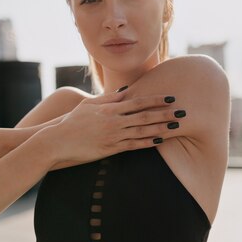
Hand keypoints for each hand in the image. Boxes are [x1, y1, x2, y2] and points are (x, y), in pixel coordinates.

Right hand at [46, 89, 184, 163]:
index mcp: (110, 108)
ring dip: (161, 127)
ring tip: (177, 126)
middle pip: (145, 115)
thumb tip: (125, 92)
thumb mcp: (89, 105)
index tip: (170, 98)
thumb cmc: (72, 122)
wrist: (58, 141)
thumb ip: (108, 99)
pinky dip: (148, 142)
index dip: (156, 99)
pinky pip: (134, 145)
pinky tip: (160, 140)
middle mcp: (114, 120)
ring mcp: (113, 135)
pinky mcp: (110, 149)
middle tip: (183, 111)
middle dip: (165, 113)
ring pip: (143, 130)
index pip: (138, 101)